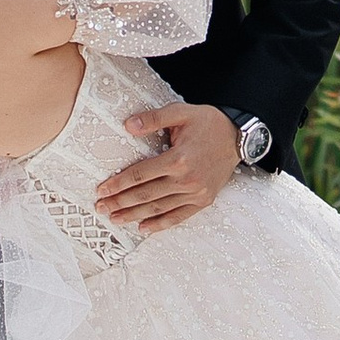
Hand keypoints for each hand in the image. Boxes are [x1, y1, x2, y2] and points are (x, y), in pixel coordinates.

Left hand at [97, 103, 239, 229]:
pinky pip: (179, 216)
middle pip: (146, 195)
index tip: (102, 189)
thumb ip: (153, 118)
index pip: (140, 175)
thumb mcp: (181, 112)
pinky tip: (143, 228)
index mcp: (179, 158)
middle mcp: (187, 179)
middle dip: (120, 203)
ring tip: (115, 218)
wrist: (238, 137)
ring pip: (159, 208)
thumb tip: (128, 126)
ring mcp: (196, 193)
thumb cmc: (208, 122)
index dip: (118, 183)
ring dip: (134, 215)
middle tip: (100, 208)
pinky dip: (160, 224)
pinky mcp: (203, 201)